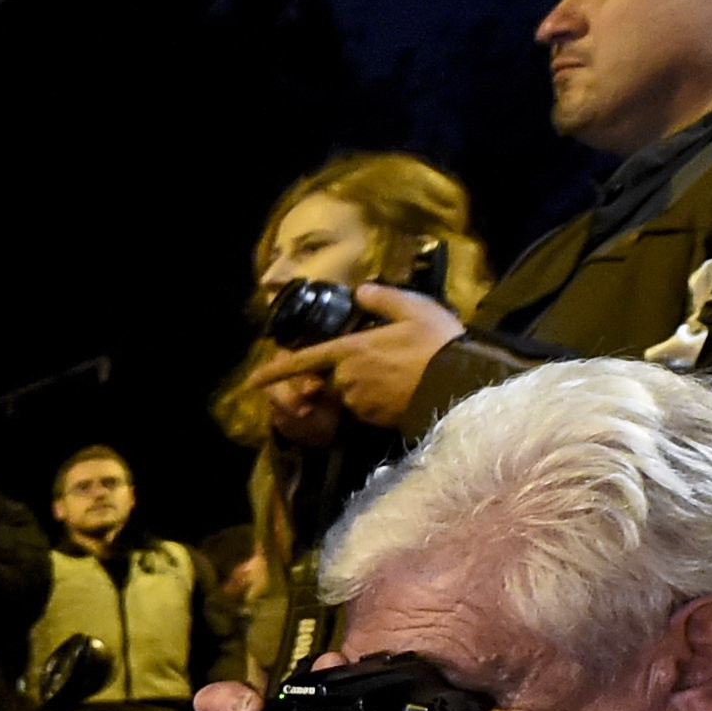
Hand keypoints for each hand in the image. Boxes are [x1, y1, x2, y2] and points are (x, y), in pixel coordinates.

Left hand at [257, 283, 463, 430]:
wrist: (460, 384)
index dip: (275, 370)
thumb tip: (360, 291)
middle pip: (333, 376)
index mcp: (350, 350)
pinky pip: (366, 409)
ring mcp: (360, 402)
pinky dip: (377, 401)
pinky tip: (403, 390)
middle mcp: (347, 379)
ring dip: (365, 385)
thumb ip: (382, 299)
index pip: (304, 360)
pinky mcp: (374, 420)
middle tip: (389, 359)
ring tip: (401, 373)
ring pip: (350, 393)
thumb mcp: (414, 309)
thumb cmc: (437, 343)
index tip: (251, 381)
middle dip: (349, 369)